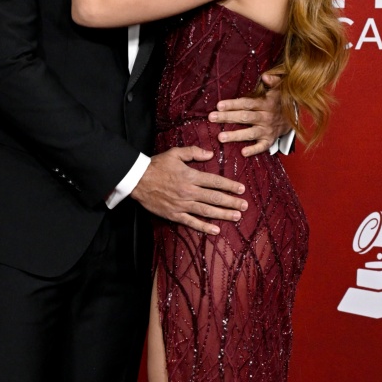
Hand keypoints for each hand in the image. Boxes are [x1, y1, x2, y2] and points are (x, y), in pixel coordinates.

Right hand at [131, 146, 247, 234]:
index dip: (230, 185)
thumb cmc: (156, 165)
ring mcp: (182, 205)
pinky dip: (204, 227)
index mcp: (190, 176)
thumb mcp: (175, 153)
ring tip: (236, 216)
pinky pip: (191, 222)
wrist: (137, 180)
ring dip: (223, 214)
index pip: (215, 181)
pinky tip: (215, 230)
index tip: (241, 189)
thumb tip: (210, 153)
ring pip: (207, 211)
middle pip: (215, 197)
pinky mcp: (174, 214)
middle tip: (244, 205)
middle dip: (231, 202)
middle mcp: (189, 191)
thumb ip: (193, 152)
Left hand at [208, 72, 292, 156]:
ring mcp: (267, 130)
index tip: (219, 105)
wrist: (293, 118)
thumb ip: (273, 81)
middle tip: (212, 118)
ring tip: (221, 137)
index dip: (233, 104)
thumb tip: (265, 76)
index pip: (247, 104)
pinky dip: (253, 150)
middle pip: (244, 117)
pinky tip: (243, 153)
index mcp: (265, 104)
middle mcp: (266, 117)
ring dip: (235, 135)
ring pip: (250, 133)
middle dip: (227, 117)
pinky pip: (261, 147)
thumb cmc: (279, 102)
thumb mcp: (279, 89)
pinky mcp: (269, 141)